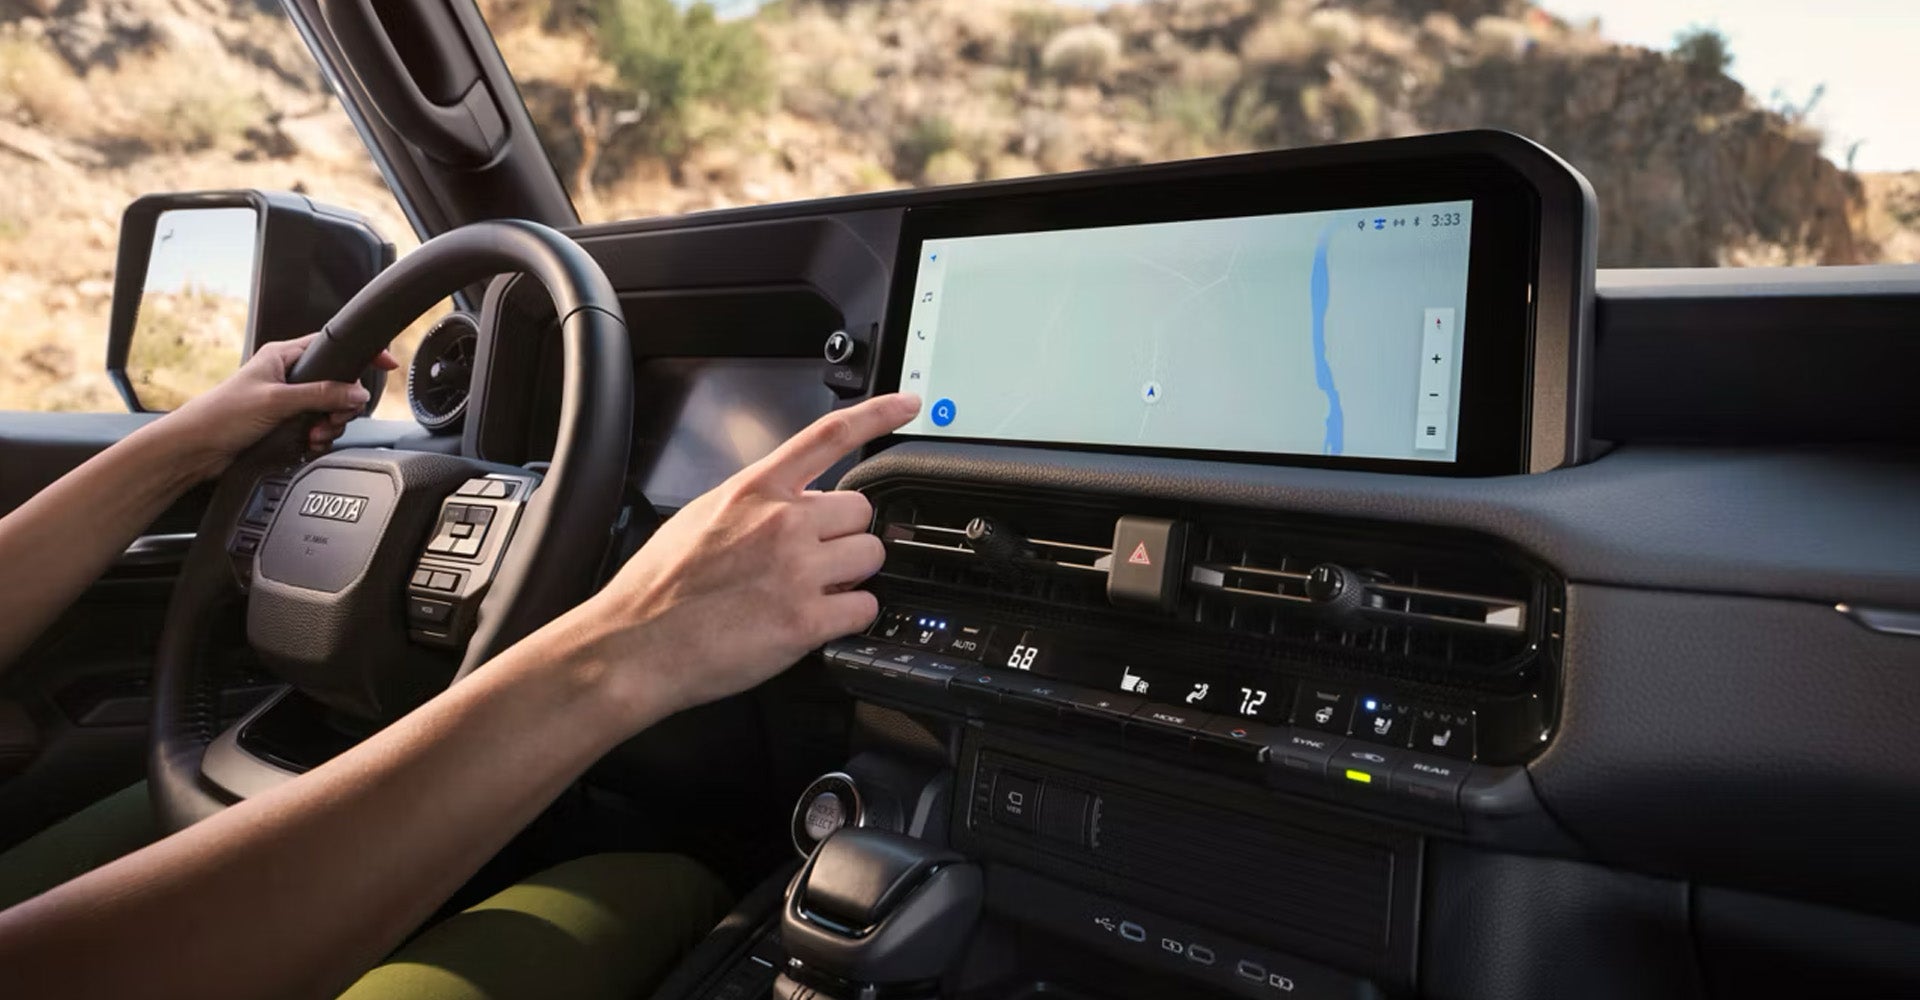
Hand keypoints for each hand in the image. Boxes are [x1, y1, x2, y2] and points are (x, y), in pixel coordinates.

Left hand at [163, 334, 398, 478]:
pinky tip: (308, 444)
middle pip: (338, 384)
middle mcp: (288, 376)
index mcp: (284, 356)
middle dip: (341, 405)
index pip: (333, 347)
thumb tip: (356, 394)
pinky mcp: (286, 424)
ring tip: (313, 434)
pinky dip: (319, 438)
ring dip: (329, 426)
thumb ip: (321, 394)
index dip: (360, 354)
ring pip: (330, 409)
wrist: (197, 449)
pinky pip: (318, 428)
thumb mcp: (277, 400)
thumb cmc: (222, 415)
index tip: (385, 364)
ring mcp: (288, 401)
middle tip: (332, 418)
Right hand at [570, 393, 919, 722]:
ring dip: (851, 576)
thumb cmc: (659, 588)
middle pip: (861, 512)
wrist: (635, 647)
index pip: (828, 436)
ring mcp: (797, 570)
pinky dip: (849, 617)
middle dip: (846, 536)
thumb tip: (790, 500)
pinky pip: (864, 607)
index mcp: (755, 490)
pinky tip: (817, 621)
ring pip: (870, 557)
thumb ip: (753, 502)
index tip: (908, 405)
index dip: (878, 414)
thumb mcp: (701, 517)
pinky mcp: (806, 621)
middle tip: (816, 559)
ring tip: (812, 591)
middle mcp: (782, 523)